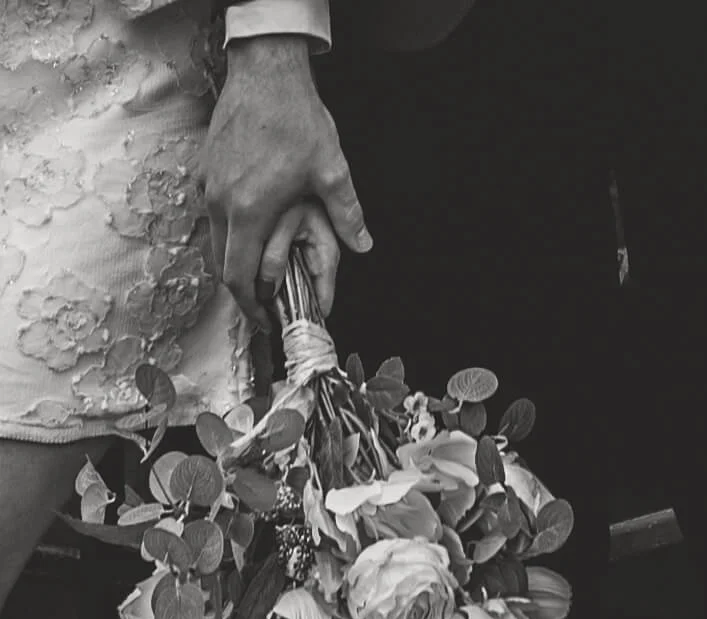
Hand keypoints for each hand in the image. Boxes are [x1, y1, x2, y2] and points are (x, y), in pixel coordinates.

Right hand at [201, 35, 371, 329]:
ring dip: (235, 262)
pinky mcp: (203, 171)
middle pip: (223, 266)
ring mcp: (207, 186)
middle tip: (263, 305)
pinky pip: (211, 215)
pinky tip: (249, 230)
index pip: (240, 277)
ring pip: (215, 242)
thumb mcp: (330, 170)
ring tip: (258, 273)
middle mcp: (221, 204)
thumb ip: (347, 213)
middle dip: (242, 292)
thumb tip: (364, 246)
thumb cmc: (297, 119)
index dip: (250, 306)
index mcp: (250, 212)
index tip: (264, 320)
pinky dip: (228, 233)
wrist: (265, 71)